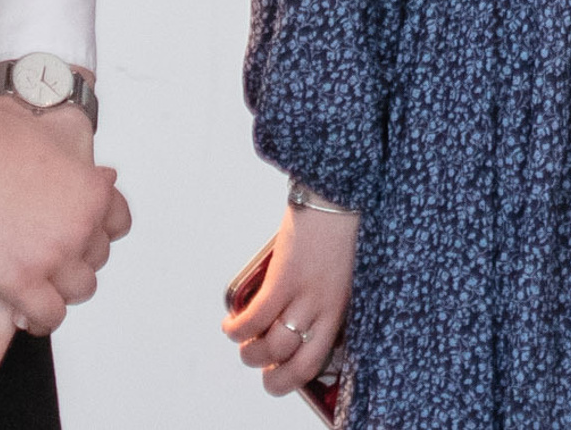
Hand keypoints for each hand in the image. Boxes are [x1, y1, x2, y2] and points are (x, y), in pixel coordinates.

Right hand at [0, 86, 129, 333]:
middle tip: (53, 260)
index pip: (118, 224)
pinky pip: (48, 315)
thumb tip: (101, 173)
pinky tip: (26, 312)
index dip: (98, 231)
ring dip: (62, 289)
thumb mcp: (53, 136)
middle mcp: (82, 225)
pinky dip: (41, 317)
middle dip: (76, 259)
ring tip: (42, 288)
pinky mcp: (20, 282)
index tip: (83, 235)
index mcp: (93, 190)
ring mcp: (53, 256)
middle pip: (97, 259)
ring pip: (78, 291)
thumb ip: (79, 160)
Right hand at [224, 200, 357, 400]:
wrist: (338, 192)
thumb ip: (323, 298)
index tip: (279, 375)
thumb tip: (291, 320)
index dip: (291, 378)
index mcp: (339, 308)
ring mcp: (305, 294)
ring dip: (250, 353)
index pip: (316, 363)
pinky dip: (237, 328)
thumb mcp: (340, 272)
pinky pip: (255, 317)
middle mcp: (324, 308)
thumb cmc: (338, 230)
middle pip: (293, 362)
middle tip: (259, 363)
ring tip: (243, 343)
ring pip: (271, 347)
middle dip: (270, 375)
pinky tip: (230, 325)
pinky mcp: (285, 277)